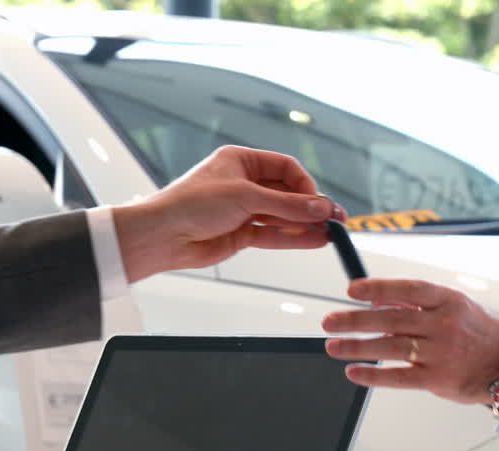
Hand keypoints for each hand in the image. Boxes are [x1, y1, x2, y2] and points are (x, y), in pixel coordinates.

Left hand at [111, 145, 345, 281]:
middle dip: (311, 206)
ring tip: (331, 233)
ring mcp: (244, 209)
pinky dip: (295, 238)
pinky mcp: (242, 233)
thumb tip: (321, 208)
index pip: (285, 167)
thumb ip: (287, 205)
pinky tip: (315, 240)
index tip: (318, 201)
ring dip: (306, 224)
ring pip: (283, 216)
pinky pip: (275, 234)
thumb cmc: (192, 204)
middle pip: (287, 193)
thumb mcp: (245, 197)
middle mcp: (244, 183)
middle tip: (335, 219)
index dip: (305, 184)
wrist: (162, 236)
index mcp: (241, 160)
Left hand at [322, 279, 498, 404]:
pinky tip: (354, 372)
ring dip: (356, 347)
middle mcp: (444, 325)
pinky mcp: (437, 380)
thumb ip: (422, 305)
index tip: (352, 290)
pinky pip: (398, 377)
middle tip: (330, 321)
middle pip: (390, 320)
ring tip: (334, 346)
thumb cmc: (484, 334)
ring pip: (389, 347)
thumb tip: (380, 302)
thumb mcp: (459, 307)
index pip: (407, 290)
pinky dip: (373, 375)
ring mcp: (440, 353)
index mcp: (449, 301)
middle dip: (354, 320)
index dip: (376, 288)